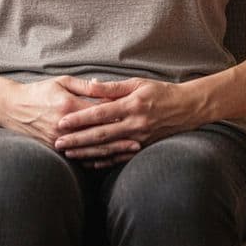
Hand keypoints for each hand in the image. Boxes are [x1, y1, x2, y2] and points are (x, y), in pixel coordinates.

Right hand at [0, 77, 140, 160]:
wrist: (13, 108)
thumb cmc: (39, 91)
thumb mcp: (61, 82)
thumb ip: (84, 85)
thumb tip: (103, 85)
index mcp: (69, 106)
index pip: (99, 112)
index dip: (118, 114)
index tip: (136, 114)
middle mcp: (66, 126)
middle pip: (99, 133)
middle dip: (121, 137)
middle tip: (141, 138)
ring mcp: (60, 140)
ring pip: (91, 149)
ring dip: (113, 151)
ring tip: (131, 150)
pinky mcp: (55, 149)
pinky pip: (79, 157)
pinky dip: (96, 160)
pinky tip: (110, 160)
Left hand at [52, 78, 204, 167]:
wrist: (187, 108)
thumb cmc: (160, 92)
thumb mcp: (137, 83)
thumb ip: (112, 86)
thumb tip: (89, 84)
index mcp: (132, 105)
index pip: (100, 113)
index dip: (79, 118)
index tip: (62, 122)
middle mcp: (135, 123)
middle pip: (101, 134)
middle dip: (77, 140)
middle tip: (58, 143)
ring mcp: (140, 138)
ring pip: (108, 149)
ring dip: (87, 152)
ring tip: (69, 153)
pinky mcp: (144, 147)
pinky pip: (121, 157)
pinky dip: (105, 161)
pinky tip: (90, 162)